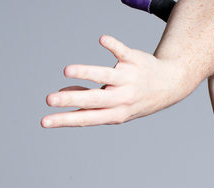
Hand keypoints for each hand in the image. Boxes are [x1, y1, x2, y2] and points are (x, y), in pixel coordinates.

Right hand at [41, 35, 193, 127]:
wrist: (169, 86)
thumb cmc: (134, 99)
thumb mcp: (114, 107)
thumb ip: (88, 100)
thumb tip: (63, 95)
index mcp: (114, 114)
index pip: (85, 119)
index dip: (65, 121)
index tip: (44, 121)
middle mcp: (121, 98)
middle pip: (93, 100)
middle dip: (70, 100)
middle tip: (49, 99)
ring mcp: (128, 79)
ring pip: (105, 76)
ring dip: (86, 73)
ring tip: (67, 71)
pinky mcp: (133, 60)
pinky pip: (122, 52)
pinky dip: (113, 46)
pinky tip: (102, 40)